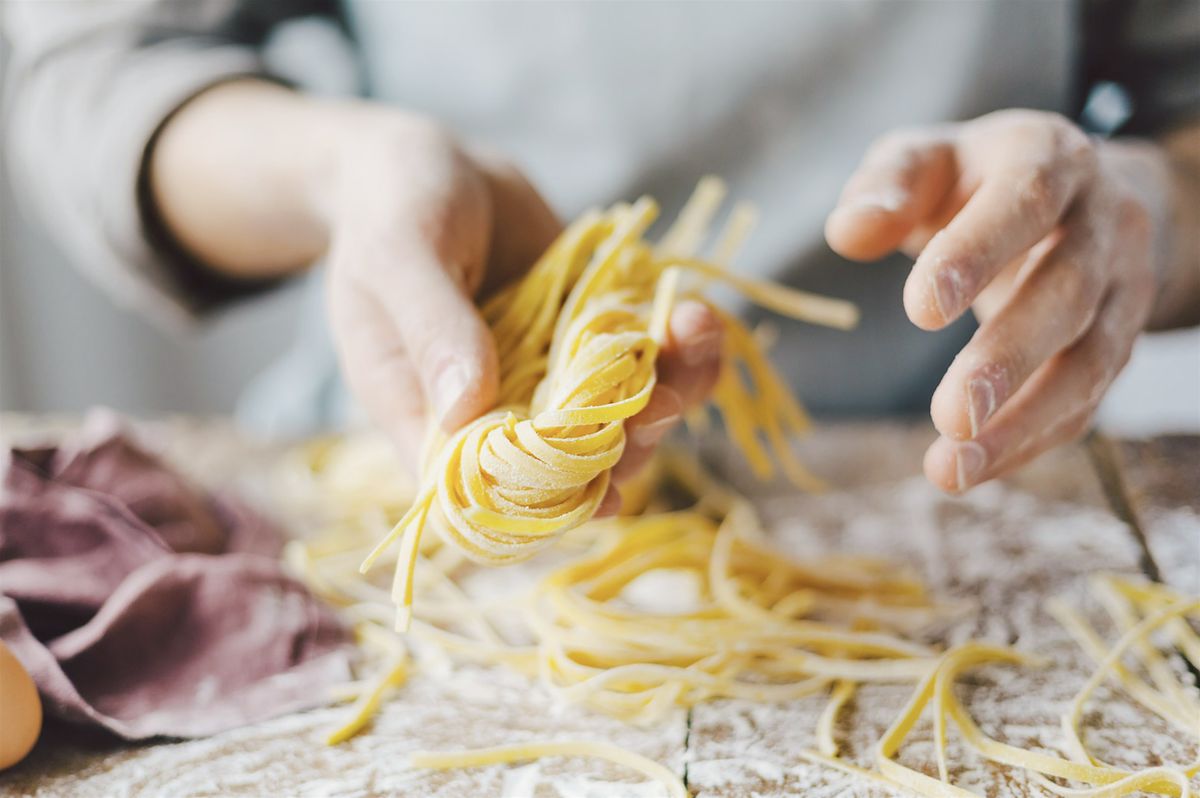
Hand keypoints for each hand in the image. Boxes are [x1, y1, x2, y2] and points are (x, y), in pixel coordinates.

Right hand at [149, 82, 722, 508]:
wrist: (432, 165)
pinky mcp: (590, 340)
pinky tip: (696, 315)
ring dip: (670, 395)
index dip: (548, 505)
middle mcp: (497, 415)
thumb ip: (431, 327)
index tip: (605, 492)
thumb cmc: (390, 211)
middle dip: (627, 446)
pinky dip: (679, 349)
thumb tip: (467, 405)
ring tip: (695, 335)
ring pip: (621, 422)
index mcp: (430, 421)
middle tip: (663, 401)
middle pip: (570, 468)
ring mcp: (550, 380)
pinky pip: (643, 364)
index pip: (488, 496)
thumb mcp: (397, 258)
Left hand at [826, 109, 1170, 491]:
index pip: (1025, 202)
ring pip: (1090, 360)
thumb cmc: (972, 179)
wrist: (1068, 192)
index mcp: (1050, 158)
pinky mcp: (1119, 342)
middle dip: (1010, 357)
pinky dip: (1029, 441)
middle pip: (1068, 292)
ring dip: (1023, 421)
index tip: (920, 310)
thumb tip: (849, 233)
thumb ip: (887, 186)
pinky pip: (1086, 400)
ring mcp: (1122, 286)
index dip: (978, 254)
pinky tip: (971, 469)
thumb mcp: (924, 160)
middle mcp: (1104, 220)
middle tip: (951, 415)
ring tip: (952, 467)